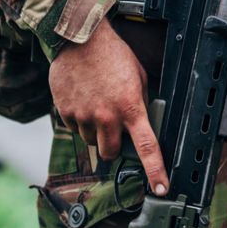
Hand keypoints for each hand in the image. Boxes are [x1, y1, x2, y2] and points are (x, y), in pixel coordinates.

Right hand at [48, 19, 168, 195]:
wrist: (79, 39)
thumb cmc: (112, 55)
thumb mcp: (138, 76)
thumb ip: (139, 103)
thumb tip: (141, 122)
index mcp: (130, 108)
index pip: (147, 147)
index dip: (156, 171)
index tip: (161, 189)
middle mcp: (106, 116)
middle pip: (109, 153)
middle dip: (112, 146)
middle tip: (112, 128)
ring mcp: (84, 115)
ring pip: (90, 140)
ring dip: (94, 130)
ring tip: (95, 104)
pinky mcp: (65, 111)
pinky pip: (73, 127)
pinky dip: (78, 119)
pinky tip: (82, 99)